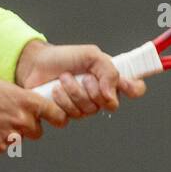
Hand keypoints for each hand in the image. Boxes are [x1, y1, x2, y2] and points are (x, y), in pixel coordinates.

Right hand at [0, 75, 68, 153]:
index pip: (57, 115)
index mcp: (27, 101)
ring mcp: (11, 135)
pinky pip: (6, 145)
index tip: (56, 119)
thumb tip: (34, 107)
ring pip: (21, 139)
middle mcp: (22, 119)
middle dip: (28, 126)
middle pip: (37, 131)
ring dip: (13, 133)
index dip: (57, 118)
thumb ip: (22, 99)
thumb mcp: (5, 87)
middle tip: (10, 117)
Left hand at [14, 40, 146, 115]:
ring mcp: (84, 106)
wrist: (36, 63)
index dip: (134, 89)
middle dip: (94, 90)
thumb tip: (112, 94)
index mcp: (110, 79)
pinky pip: (72, 116)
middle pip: (111, 104)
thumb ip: (108, 71)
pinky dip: (62, 101)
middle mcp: (100, 95)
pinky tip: (55, 90)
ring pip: (89, 110)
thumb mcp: (91, 55)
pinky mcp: (67, 114)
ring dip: (74, 92)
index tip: (124, 83)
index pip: (135, 89)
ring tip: (64, 78)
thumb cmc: (64, 57)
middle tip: (83, 77)